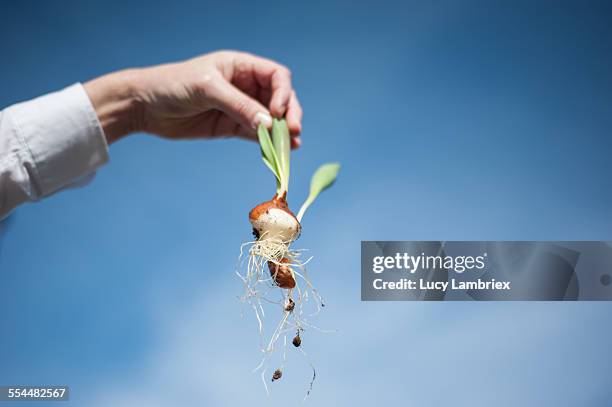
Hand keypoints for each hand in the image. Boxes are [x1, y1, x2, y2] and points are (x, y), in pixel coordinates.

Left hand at [84, 51, 302, 147]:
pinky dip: (267, 142)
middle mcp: (244, 85)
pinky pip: (255, 134)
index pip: (276, 76)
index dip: (283, 93)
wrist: (144, 106)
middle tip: (293, 131)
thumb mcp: (207, 89)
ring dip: (282, 131)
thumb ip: (239, 106)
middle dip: (289, 114)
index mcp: (240, 66)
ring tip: (291, 145)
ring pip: (269, 119)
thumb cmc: (172, 85)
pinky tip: (279, 150)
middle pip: (279, 98)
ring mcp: (238, 108)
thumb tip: (269, 124)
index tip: (278, 112)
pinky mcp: (230, 127)